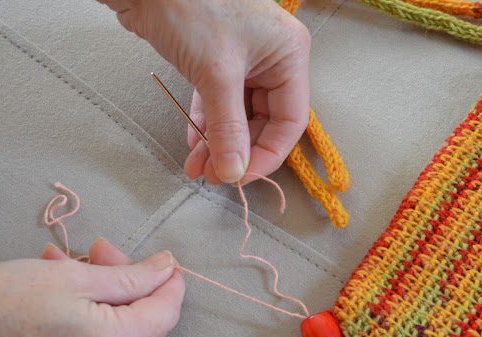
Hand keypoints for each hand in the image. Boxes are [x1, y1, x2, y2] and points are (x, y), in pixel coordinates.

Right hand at [0, 239, 184, 336]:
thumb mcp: (74, 277)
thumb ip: (131, 276)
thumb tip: (166, 270)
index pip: (165, 313)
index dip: (169, 283)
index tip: (164, 266)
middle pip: (143, 328)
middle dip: (128, 288)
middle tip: (100, 255)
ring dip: (107, 309)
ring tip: (74, 276)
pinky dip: (92, 336)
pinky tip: (68, 310)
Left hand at [100, 0, 309, 183]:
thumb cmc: (192, 5)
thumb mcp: (216, 73)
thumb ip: (227, 127)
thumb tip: (233, 170)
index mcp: (288, 56)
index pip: (289, 121)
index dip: (267, 155)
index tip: (241, 176)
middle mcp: (271, 60)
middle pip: (263, 122)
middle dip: (237, 151)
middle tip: (215, 174)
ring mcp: (243, 62)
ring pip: (239, 116)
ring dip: (219, 143)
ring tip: (199, 167)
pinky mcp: (215, 63)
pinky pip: (218, 104)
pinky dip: (207, 125)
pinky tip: (194, 144)